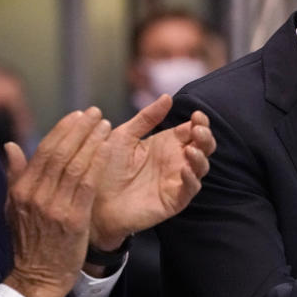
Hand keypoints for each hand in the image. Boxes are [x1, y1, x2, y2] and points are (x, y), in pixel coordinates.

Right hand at [3, 107, 111, 296]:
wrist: (37, 278)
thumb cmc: (29, 242)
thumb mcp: (12, 208)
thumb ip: (15, 176)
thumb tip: (11, 146)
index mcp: (21, 190)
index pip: (43, 151)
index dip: (62, 130)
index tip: (77, 115)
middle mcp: (36, 195)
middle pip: (60, 153)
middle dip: (79, 129)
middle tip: (95, 112)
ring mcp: (54, 207)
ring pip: (75, 165)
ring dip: (92, 141)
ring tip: (105, 124)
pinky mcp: (72, 219)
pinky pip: (87, 184)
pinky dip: (98, 162)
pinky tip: (108, 148)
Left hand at [91, 94, 215, 250]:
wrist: (91, 199)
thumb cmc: (105, 167)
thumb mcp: (124, 136)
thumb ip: (146, 118)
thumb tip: (167, 96)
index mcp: (166, 144)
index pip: (193, 130)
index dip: (199, 122)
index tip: (196, 114)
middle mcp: (175, 161)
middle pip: (203, 147)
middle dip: (205, 137)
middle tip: (198, 129)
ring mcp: (176, 181)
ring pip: (201, 167)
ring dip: (200, 156)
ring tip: (191, 149)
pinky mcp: (173, 200)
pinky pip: (190, 189)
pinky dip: (191, 179)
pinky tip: (184, 169)